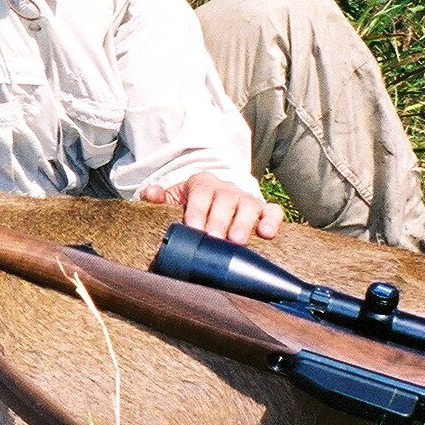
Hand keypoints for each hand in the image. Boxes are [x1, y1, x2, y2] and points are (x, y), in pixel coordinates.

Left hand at [139, 172, 282, 242]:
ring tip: (237, 241)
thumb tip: (151, 194)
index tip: (194, 228)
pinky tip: (267, 234)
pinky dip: (272, 220)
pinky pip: (273, 211)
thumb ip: (159, 197)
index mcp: (203, 183)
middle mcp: (227, 188)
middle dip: (220, 219)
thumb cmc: (191, 206)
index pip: (201, 192)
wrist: (212, 202)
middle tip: (215, 238)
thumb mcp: (173, 199)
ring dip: (244, 222)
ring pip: (250, 205)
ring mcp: (246, 198)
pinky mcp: (263, 210)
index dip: (198, 209)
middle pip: (226, 199)